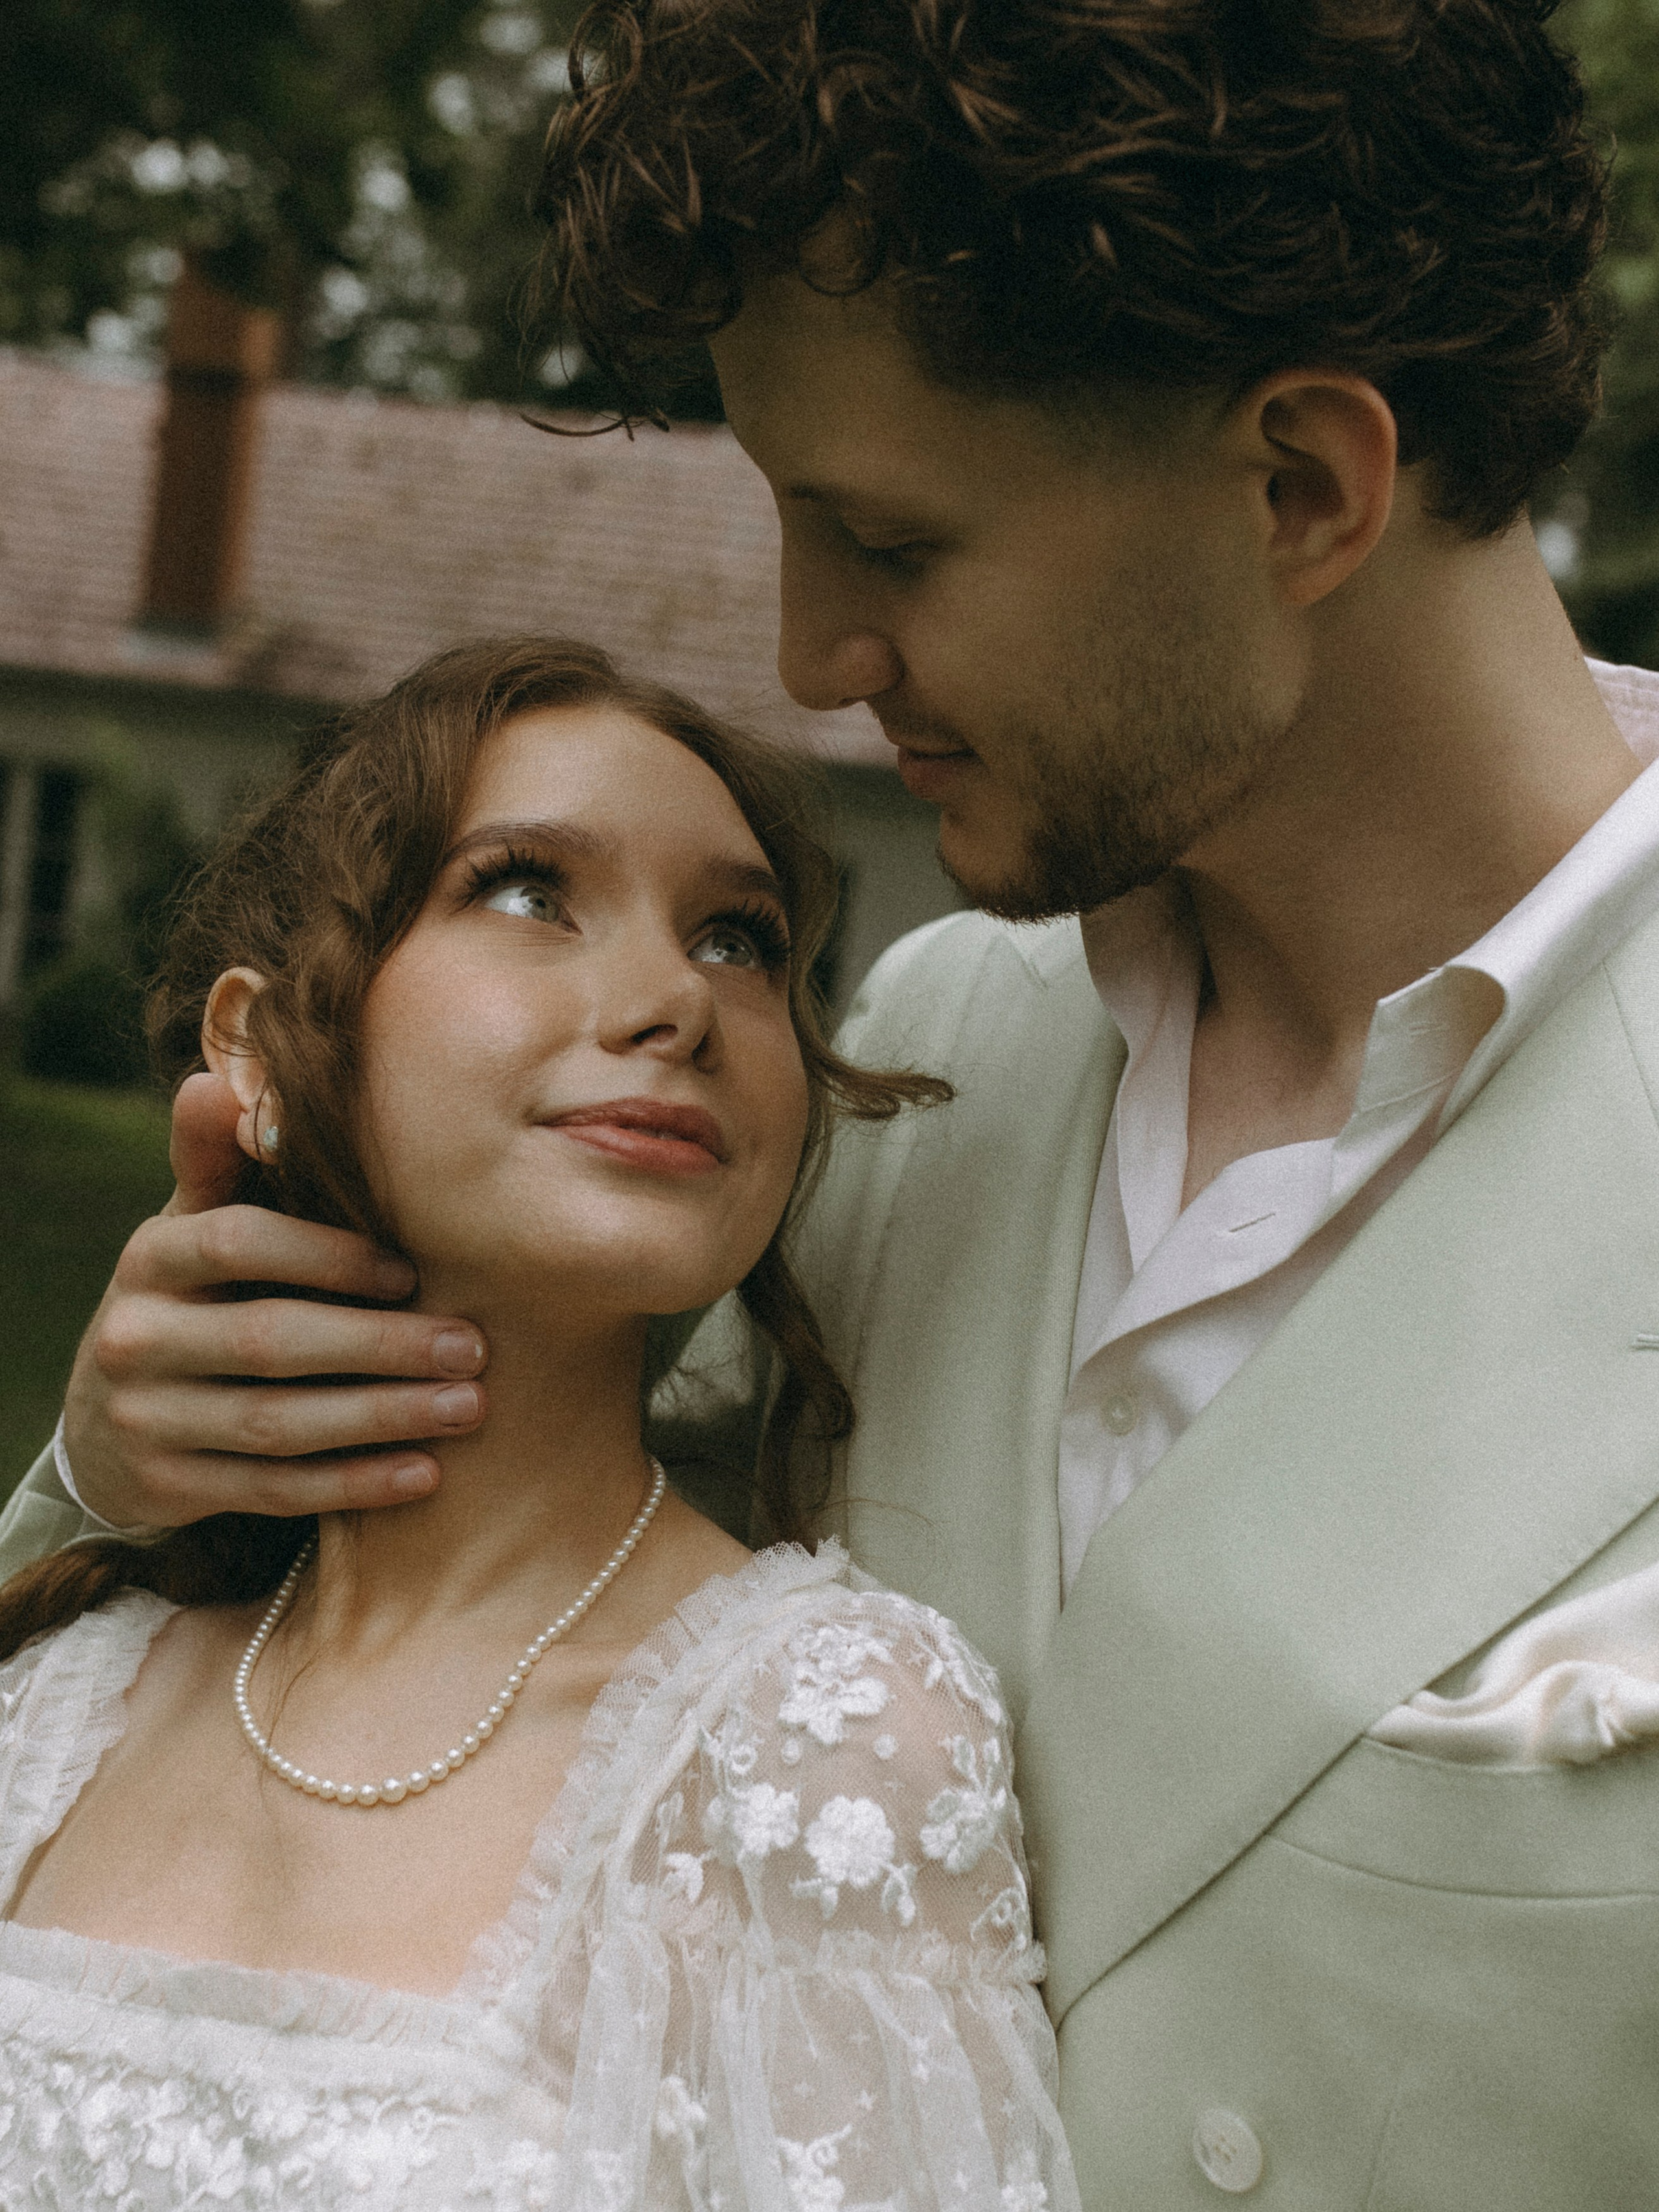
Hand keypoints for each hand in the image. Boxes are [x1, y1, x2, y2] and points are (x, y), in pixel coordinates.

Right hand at [61, 1073, 487, 1526]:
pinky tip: (424, 1473)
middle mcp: (135, 1337)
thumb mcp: (194, 1227)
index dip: (328, 1256)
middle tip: (472, 1348)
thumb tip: (216, 1080)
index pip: (238, 1243)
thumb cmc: (193, 1298)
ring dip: (382, 1417)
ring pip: (278, 1424)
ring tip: (467, 1408)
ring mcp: (146, 1419)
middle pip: (269, 1340)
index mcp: (152, 1257)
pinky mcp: (167, 1487)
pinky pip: (273, 1490)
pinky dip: (353, 1484)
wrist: (109, 1420)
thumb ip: (219, 1163)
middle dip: (381, 1346)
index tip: (411, 1271)